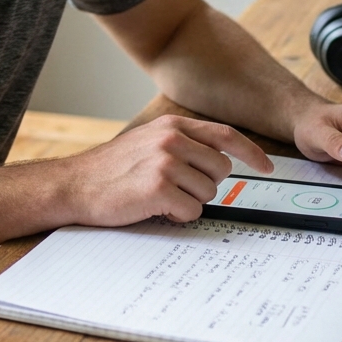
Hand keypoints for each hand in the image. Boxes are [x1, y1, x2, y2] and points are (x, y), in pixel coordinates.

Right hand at [61, 115, 272, 226]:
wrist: (75, 185)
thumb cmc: (111, 169)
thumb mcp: (147, 142)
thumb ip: (182, 144)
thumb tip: (220, 162)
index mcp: (172, 126)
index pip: (225, 135)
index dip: (251, 152)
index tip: (267, 167)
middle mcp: (171, 139)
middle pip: (220, 170)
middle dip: (204, 185)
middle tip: (175, 189)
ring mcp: (165, 162)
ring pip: (208, 193)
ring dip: (188, 202)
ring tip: (158, 196)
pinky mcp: (158, 188)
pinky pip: (191, 211)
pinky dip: (177, 215)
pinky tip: (154, 207)